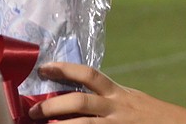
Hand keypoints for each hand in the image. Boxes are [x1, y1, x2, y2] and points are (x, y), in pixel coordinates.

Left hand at [29, 62, 185, 123]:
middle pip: (81, 101)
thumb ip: (108, 98)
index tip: (44, 68)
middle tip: (32, 110)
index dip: (64, 69)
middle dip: (54, 104)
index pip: (89, 75)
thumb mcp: (131, 101)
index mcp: (118, 94)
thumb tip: (75, 97)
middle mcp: (118, 108)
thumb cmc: (153, 117)